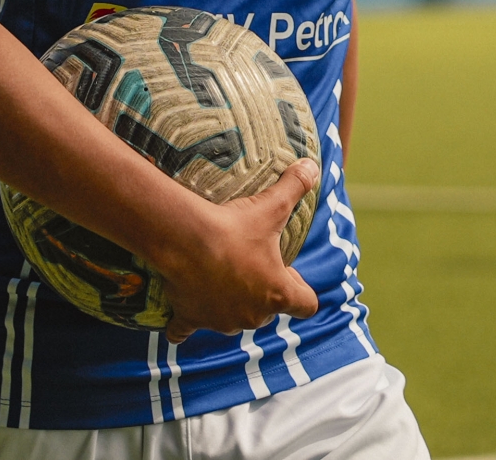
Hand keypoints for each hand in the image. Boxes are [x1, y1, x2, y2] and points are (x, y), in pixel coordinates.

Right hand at [157, 159, 320, 342]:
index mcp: (277, 294)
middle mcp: (253, 315)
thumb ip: (295, 186)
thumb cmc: (233, 228)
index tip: (287, 269)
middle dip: (261, 291)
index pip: (306, 304)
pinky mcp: (191, 319)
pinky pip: (186, 330)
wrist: (185, 240)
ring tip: (217, 272)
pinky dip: (185, 323)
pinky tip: (183, 311)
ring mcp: (221, 321)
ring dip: (228, 302)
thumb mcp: (271, 205)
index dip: (299, 287)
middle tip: (247, 262)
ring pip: (232, 318)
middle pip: (266, 311)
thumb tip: (312, 165)